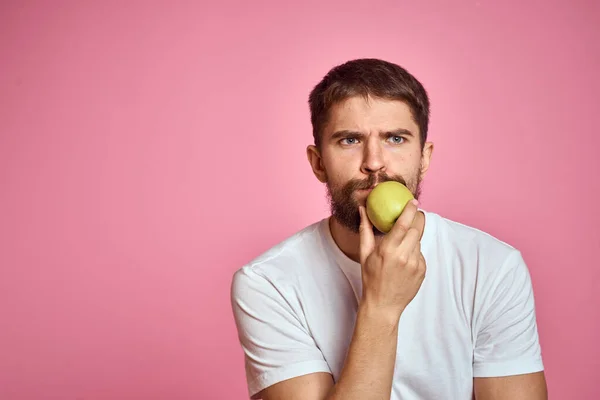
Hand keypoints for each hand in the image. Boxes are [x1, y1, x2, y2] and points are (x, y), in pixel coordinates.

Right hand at [358, 199, 425, 320]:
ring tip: (403, 242)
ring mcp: (416, 264)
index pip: (403, 224)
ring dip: (414, 236)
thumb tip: (362, 209)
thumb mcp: (365, 254)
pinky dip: (414, 251)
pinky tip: (404, 259)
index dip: (410, 210)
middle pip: (417, 229)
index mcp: (388, 250)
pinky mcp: (422, 271)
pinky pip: (420, 254)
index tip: (413, 201)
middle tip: (415, 212)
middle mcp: (404, 256)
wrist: (383, 304)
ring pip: (419, 241)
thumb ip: (365, 229)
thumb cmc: (371, 278)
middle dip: (418, 218)